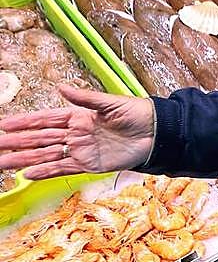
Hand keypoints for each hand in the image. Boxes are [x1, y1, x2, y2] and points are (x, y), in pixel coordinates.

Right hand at [0, 86, 155, 179]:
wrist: (157, 133)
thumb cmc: (137, 114)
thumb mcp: (110, 103)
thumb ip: (84, 98)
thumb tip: (60, 88)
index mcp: (77, 116)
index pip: (44, 120)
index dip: (24, 122)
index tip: (3, 124)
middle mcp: (75, 134)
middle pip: (39, 139)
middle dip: (16, 143)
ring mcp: (81, 150)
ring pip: (46, 155)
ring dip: (24, 160)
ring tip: (3, 163)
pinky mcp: (90, 165)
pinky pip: (63, 168)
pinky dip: (46, 171)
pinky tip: (28, 174)